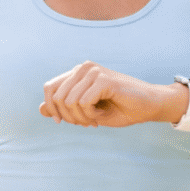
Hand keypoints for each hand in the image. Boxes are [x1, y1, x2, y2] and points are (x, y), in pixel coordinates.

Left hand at [39, 61, 179, 127]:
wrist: (149, 107)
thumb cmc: (119, 109)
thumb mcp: (86, 112)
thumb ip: (63, 108)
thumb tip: (40, 109)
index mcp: (77, 73)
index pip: (49, 88)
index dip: (52, 108)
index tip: (61, 122)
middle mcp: (83, 68)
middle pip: (57, 97)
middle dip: (68, 117)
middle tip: (85, 123)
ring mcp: (93, 71)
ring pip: (69, 101)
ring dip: (81, 117)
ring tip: (95, 119)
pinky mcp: (103, 78)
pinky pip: (83, 102)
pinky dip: (90, 114)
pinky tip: (101, 113)